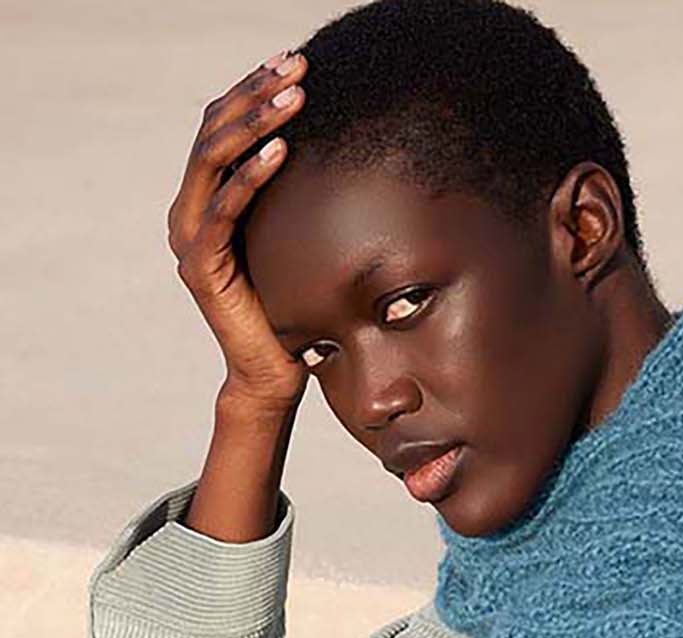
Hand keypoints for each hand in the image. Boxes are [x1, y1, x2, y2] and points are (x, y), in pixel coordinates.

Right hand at [166, 49, 311, 413]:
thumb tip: (332, 146)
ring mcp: (190, 238)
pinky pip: (224, 210)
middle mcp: (190, 211)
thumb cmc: (294, 306)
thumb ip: (291, 196)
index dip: (252, 90)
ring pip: (213, 160)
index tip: (292, 61)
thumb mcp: (294, 238)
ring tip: (293, 99)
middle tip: (296, 67)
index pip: (221, 126)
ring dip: (255, 123)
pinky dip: (251, 176)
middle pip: (213, 131)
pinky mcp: (200, 267)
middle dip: (255, 94)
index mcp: (207, 199)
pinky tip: (281, 150)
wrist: (274, 372)